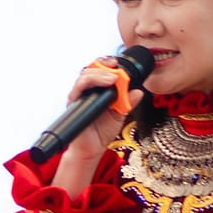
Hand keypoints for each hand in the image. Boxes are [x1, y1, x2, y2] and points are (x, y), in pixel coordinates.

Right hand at [50, 58, 143, 196]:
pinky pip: (78, 89)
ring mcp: (79, 96)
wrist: (91, 149)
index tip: (119, 63)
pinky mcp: (74, 103)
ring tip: (112, 78)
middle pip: (91, 68)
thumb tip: (139, 92)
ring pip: (84, 75)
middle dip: (103, 64)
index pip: (100, 70)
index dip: (108, 63)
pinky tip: (102, 86)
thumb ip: (128, 103)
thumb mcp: (120, 115)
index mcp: (98, 90)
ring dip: (99, 73)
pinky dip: (89, 83)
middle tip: (115, 66)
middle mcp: (87, 91)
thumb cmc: (101, 131)